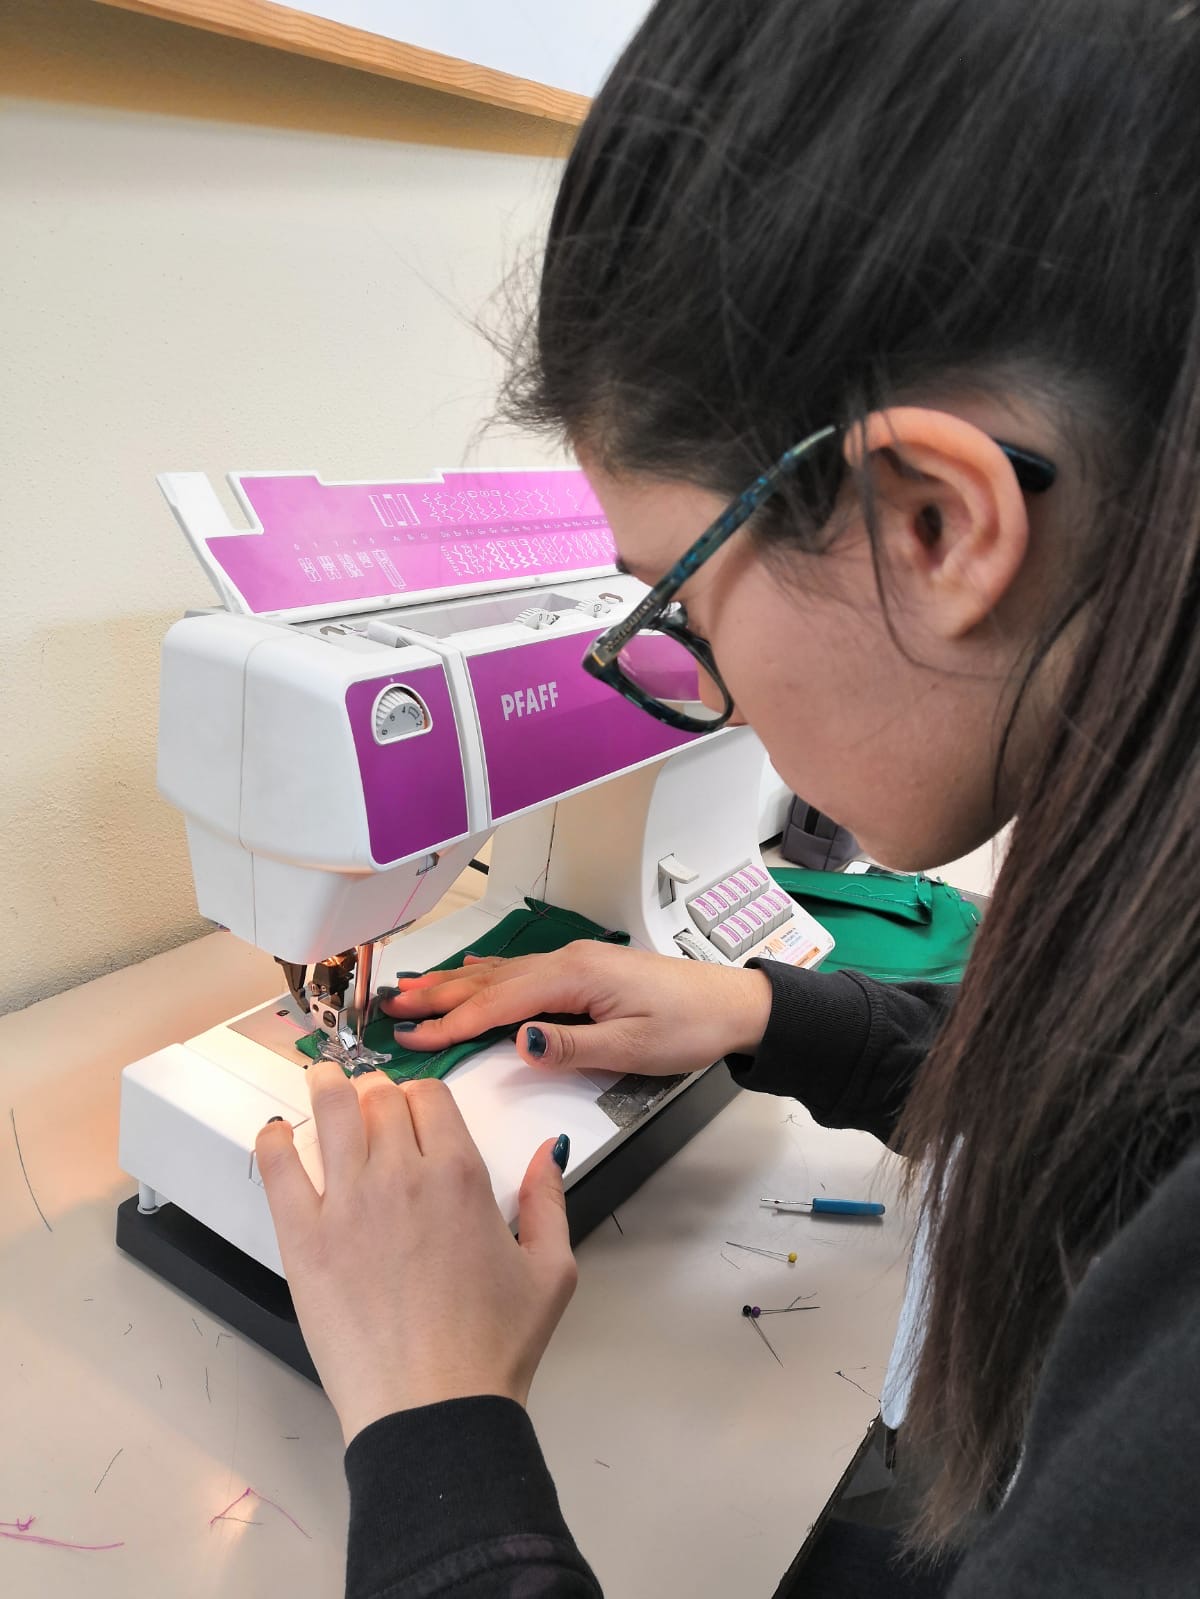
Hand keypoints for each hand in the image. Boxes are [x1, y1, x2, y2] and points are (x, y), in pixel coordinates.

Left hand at [255, 1062, 576, 1445]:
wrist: (434, 1408)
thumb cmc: (493, 1348)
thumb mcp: (551, 1271)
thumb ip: (550, 1199)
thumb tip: (550, 1148)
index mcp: (460, 1176)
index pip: (430, 1097)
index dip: (420, 1096)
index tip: (412, 1108)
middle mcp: (402, 1176)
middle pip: (379, 1098)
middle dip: (376, 1093)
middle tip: (368, 1101)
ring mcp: (347, 1204)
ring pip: (330, 1113)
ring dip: (326, 1089)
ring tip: (321, 1081)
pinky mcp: (305, 1240)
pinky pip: (278, 1168)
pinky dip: (274, 1141)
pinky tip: (275, 1134)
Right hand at [380, 941, 772, 1078]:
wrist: (733, 1005)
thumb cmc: (690, 1025)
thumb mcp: (634, 1048)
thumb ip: (572, 1046)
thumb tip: (520, 1042)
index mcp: (575, 977)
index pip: (498, 1003)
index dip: (452, 1022)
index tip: (414, 1038)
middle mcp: (568, 962)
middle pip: (490, 982)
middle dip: (438, 997)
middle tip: (391, 1010)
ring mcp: (575, 963)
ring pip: (501, 974)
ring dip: (455, 984)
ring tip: (413, 990)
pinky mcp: (585, 971)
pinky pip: (522, 970)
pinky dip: (488, 974)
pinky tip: (472, 971)